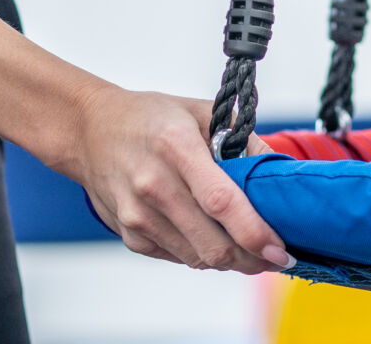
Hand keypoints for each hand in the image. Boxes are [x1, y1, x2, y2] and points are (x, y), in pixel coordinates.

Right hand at [73, 84, 294, 273]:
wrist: (90, 130)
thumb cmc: (152, 118)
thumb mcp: (202, 111)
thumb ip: (244, 140)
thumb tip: (277, 175)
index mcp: (176, 147)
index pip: (221, 202)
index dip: (254, 232)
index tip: (281, 249)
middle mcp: (154, 186)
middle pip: (212, 243)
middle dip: (252, 258)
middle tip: (275, 256)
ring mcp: (138, 216)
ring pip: (198, 258)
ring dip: (230, 260)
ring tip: (250, 248)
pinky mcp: (130, 236)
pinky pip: (179, 258)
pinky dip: (202, 254)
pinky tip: (212, 237)